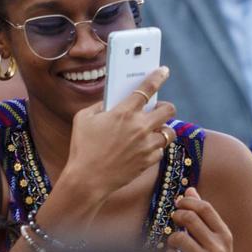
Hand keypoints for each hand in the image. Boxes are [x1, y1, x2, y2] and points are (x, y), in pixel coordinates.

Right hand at [60, 68, 176, 213]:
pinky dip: (155, 147)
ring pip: (169, 132)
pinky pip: (160, 150)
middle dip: (165, 106)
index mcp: (124, 112)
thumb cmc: (82, 148)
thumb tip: (110, 102)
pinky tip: (145, 147)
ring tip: (153, 129)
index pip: (147, 88)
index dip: (157, 77)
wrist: (88, 180)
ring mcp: (146, 145)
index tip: (163, 71)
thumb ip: (99, 105)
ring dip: (162, 128)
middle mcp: (139, 127)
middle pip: (168, 109)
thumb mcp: (83, 119)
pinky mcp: (148, 161)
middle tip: (158, 108)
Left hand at [168, 187, 239, 251]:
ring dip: (171, 239)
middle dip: (176, 215)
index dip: (188, 201)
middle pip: (190, 218)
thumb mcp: (217, 240)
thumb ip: (204, 216)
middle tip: (173, 219)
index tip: (179, 203)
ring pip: (178, 238)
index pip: (206, 208)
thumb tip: (190, 190)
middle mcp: (218, 249)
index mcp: (225, 236)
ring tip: (174, 244)